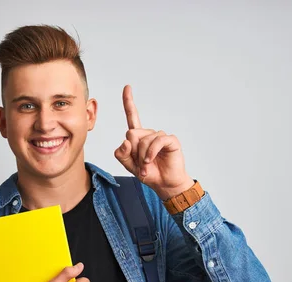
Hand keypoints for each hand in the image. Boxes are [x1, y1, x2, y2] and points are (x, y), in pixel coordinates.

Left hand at [114, 85, 194, 199]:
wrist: (164, 184)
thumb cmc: (148, 173)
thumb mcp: (128, 165)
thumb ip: (121, 154)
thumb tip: (125, 141)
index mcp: (138, 137)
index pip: (132, 117)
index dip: (129, 102)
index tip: (127, 87)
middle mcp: (149, 134)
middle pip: (132, 133)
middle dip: (133, 151)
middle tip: (140, 163)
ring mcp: (160, 136)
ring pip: (143, 139)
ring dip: (143, 156)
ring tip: (147, 166)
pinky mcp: (170, 140)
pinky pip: (157, 141)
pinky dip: (152, 152)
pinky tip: (151, 160)